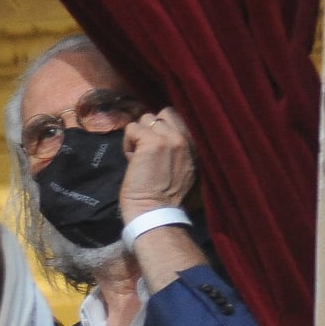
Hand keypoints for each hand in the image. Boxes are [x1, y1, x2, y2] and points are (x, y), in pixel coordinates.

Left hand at [118, 106, 195, 221]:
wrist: (156, 212)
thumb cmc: (166, 198)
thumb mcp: (184, 168)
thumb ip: (178, 149)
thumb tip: (157, 134)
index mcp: (197, 144)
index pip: (178, 117)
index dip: (162, 128)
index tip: (157, 150)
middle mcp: (186, 137)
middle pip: (163, 113)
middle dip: (150, 128)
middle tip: (146, 152)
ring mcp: (170, 137)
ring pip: (145, 119)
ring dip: (138, 137)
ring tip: (139, 158)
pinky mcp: (151, 142)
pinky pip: (131, 128)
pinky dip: (127, 144)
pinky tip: (132, 161)